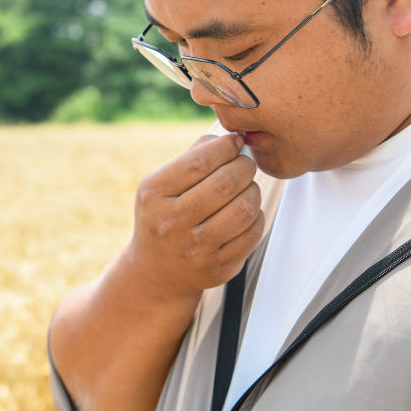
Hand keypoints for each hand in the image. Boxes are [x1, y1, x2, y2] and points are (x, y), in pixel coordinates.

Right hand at [126, 133, 263, 298]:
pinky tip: (246, 211)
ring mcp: (196, 249)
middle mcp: (172, 223)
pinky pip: (252, 233)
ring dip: (253, 190)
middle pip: (225, 183)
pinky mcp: (218, 267)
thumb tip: (229, 138)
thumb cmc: (163, 216)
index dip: (224, 147)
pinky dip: (256, 216)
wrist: (156, 271)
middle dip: (244, 166)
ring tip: (247, 187)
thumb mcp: (160, 186)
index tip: (234, 142)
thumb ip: (191, 158)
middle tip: (245, 163)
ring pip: (244, 208)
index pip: (198, 162)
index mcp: (154, 195)